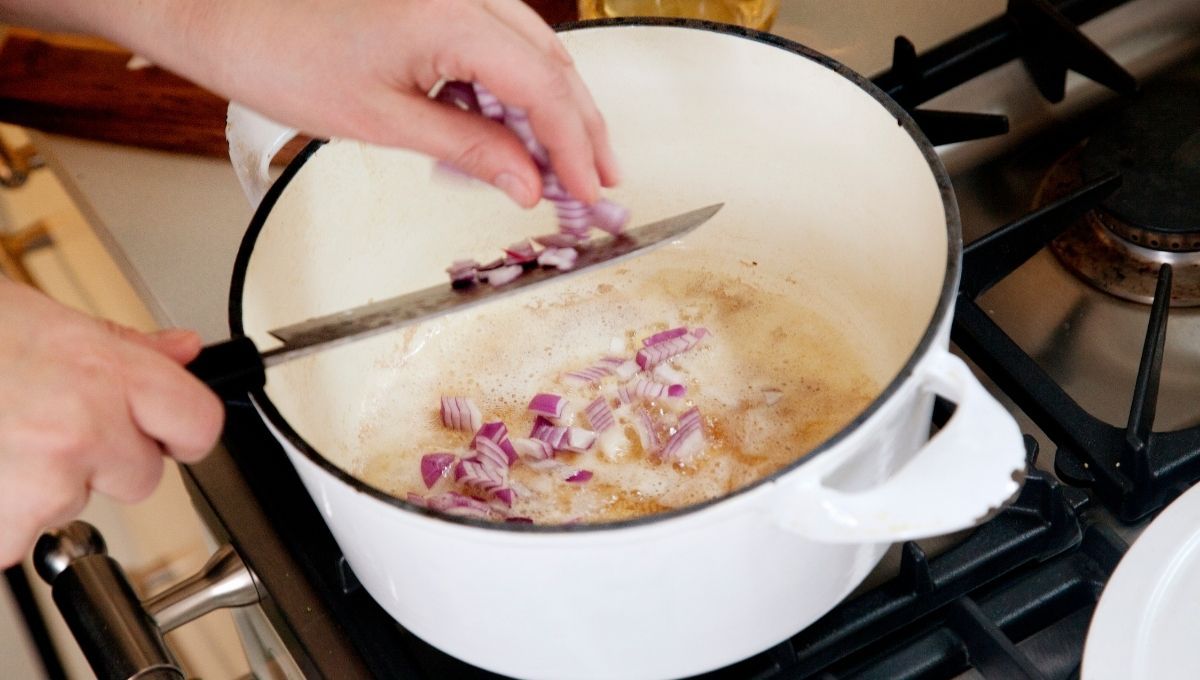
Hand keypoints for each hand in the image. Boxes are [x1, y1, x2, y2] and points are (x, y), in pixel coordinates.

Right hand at [0, 281, 222, 566]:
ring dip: (40, 487)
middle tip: (45, 426)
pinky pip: (15, 539)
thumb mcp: (45, 320)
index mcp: (104, 371)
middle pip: (141, 476)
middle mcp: (81, 427)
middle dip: (100, 459)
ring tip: (0, 439)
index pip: (199, 424)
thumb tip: (182, 351)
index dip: (179, 430)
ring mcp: (42, 481)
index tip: (161, 432)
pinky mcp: (0, 526)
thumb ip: (124, 347)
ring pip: (74, 507)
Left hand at [124, 0, 620, 206]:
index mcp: (454, 18)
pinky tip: (516, 139)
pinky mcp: (440, 5)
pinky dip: (516, 96)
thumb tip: (527, 183)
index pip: (545, 89)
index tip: (589, 192)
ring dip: (555, 113)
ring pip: (535, 55)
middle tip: (599, 183)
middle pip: (554, 65)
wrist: (226, 14)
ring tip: (568, 169)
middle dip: (582, 129)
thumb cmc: (283, 55)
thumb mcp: (384, 121)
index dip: (575, 147)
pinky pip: (500, 49)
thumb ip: (468, 150)